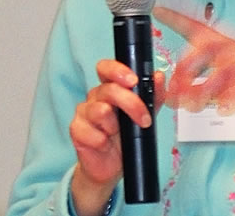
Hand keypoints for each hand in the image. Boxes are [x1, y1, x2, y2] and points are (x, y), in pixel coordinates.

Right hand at [68, 60, 164, 215]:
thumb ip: (153, 95)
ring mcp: (84, 112)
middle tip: (143, 118)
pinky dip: (102, 140)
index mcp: (111, 88)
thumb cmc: (127, 136)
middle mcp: (95, 97)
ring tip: (118, 133)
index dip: (117, 71)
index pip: (107, 68)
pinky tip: (105, 144)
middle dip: (130, 103)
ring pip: (99, 110)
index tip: (133, 80)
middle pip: (108, 90)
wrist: (112, 165)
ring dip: (114, 125)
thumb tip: (158, 76)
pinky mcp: (76, 130)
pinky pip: (89, 132)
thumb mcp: (146, 114)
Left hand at [154, 7, 234, 144]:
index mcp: (227, 46)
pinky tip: (224, 106)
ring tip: (192, 104)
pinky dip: (234, 95)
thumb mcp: (231, 81)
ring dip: (204, 88)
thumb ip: (205, 85)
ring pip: (223, 70)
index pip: (199, 29)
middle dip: (185, 68)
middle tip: (173, 90)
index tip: (158, 11)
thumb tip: (176, 96)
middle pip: (205, 49)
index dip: (178, 19)